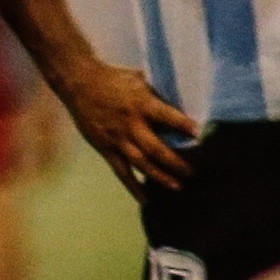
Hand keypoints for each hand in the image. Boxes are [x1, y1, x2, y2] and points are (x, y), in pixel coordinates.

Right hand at [65, 62, 197, 195]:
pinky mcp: (106, 149)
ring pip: (141, 163)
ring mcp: (117, 139)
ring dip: (159, 176)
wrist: (80, 84)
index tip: (199, 134)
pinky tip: (146, 199)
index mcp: (141, 104)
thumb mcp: (139, 80)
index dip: (182, 125)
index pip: (166, 116)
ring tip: (177, 186)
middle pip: (155, 148)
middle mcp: (130, 124)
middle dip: (175, 162)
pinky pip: (121, 172)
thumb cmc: (114, 79)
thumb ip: (157, 94)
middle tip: (191, 171)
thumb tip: (182, 103)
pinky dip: (133, 187)